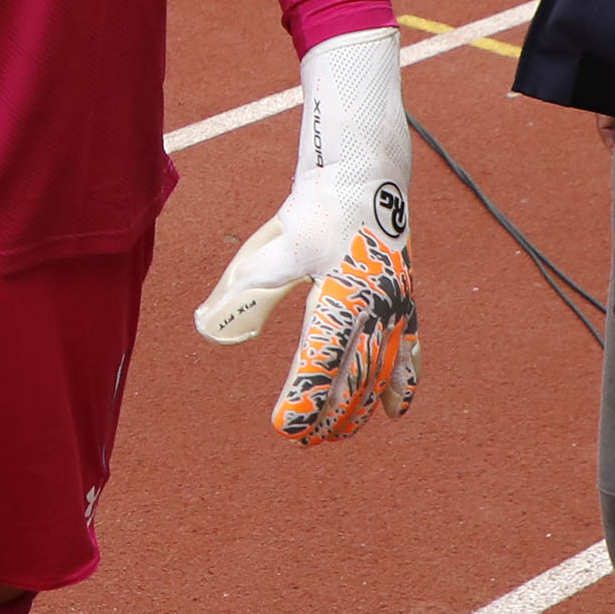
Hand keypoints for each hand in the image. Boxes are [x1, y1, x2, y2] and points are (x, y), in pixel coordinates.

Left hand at [194, 27, 418, 440]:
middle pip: (353, 375)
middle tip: (304, 442)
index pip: (319, 360)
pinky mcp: (402, 299)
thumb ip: (247, 285)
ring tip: (338, 436)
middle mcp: (374, 307)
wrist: (366, 171)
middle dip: (330, 413)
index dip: (303, 397)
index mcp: (340, 295)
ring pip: (380, 369)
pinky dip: (403, 381)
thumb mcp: (277, 243)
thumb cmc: (319, 207)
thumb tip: (206, 324)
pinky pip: (409, 348)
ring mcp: (394, 306)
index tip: (284, 427)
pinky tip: (396, 411)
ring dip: (359, 406)